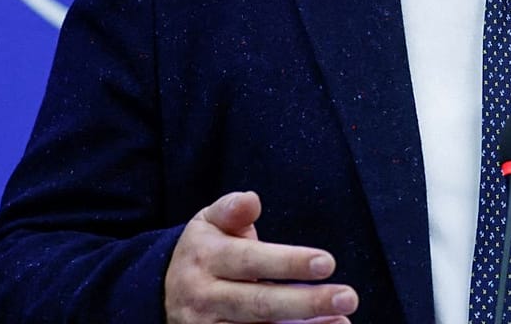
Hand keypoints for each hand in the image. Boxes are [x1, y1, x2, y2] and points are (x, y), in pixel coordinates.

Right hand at [165, 191, 358, 323]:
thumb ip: (231, 210)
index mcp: (206, 259)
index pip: (250, 261)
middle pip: (259, 304)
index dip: (289, 262)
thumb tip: (250, 200)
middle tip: (348, 296)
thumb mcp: (209, 223)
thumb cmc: (206, 250)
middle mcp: (205, 298)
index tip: (329, 262)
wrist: (161, 291)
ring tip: (343, 320)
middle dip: (306, 303)